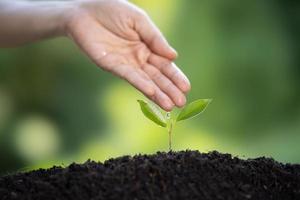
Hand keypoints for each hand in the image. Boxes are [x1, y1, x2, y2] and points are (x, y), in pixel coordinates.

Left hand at [64, 0, 190, 110]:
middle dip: (170, 89)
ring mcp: (126, 63)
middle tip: (182, 103)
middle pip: (157, 76)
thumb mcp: (139, 20)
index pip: (164, 64)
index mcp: (147, 46)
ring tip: (171, 105)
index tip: (187, 87)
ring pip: (145, 80)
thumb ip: (155, 38)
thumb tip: (174, 56)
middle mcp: (138, 58)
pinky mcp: (112, 65)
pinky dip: (142, 84)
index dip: (175, 76)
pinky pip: (130, 76)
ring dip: (158, 93)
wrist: (84, 9)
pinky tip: (153, 92)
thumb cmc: (112, 9)